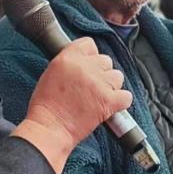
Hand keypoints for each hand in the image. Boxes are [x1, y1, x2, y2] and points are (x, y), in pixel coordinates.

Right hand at [12, 37, 131, 173]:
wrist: (49, 128)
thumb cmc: (46, 106)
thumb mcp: (51, 73)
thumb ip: (70, 63)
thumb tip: (86, 61)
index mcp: (68, 58)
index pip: (89, 44)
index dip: (91, 56)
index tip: (89, 65)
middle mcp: (84, 67)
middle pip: (106, 61)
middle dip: (101, 73)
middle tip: (91, 87)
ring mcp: (98, 84)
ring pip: (118, 77)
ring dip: (111, 86)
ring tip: (99, 97)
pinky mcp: (108, 101)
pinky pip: (126, 96)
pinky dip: (120, 102)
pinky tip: (110, 106)